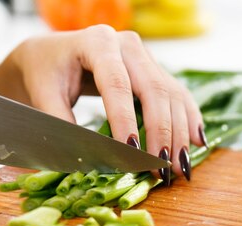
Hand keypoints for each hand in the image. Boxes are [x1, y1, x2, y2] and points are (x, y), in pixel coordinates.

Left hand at [3, 25, 204, 182]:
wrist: (53, 55)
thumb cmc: (46, 73)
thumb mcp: (44, 95)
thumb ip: (61, 124)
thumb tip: (83, 159)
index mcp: (98, 42)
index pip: (117, 84)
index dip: (126, 119)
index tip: (131, 152)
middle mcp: (128, 46)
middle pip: (154, 89)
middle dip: (162, 133)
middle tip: (162, 168)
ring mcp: (145, 58)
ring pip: (172, 95)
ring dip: (179, 134)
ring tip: (179, 168)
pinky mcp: (155, 72)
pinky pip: (178, 97)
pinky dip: (189, 121)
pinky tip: (197, 144)